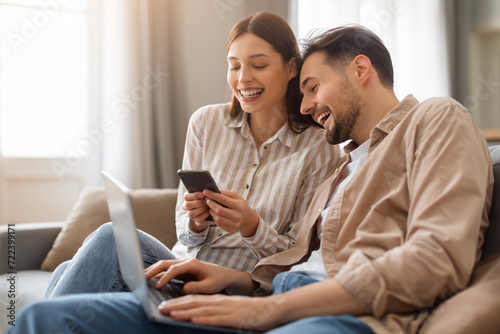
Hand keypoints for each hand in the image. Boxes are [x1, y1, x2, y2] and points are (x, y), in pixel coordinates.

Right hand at [144, 258, 234, 293]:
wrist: (222, 275)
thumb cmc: (217, 280)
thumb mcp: (210, 286)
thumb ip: (198, 287)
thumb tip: (184, 288)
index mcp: (192, 264)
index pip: (174, 269)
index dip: (165, 277)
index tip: (158, 287)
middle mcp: (185, 262)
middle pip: (166, 263)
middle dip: (153, 270)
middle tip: (141, 278)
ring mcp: (182, 265)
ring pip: (164, 265)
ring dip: (153, 270)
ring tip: (141, 277)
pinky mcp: (181, 270)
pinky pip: (167, 270)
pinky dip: (157, 274)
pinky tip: (150, 279)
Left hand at [158, 294, 283, 330]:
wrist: (271, 309)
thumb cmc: (250, 313)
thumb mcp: (229, 310)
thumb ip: (215, 312)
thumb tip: (198, 316)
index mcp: (217, 301)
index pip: (193, 300)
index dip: (178, 302)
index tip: (164, 305)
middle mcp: (219, 303)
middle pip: (193, 302)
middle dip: (175, 305)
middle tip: (160, 308)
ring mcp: (226, 310)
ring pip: (201, 309)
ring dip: (184, 311)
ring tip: (169, 312)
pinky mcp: (234, 318)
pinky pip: (216, 318)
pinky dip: (203, 319)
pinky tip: (193, 319)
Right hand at [182, 192, 210, 232]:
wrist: (207, 209)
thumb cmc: (205, 198)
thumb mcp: (203, 194)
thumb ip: (203, 192)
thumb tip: (207, 190)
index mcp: (187, 198)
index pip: (186, 196)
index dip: (195, 195)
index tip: (203, 194)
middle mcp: (186, 206)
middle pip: (187, 205)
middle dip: (198, 203)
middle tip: (206, 201)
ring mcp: (190, 214)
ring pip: (191, 213)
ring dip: (201, 209)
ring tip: (208, 206)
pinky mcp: (197, 219)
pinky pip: (200, 217)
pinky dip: (206, 213)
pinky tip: (209, 210)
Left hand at [203, 190, 259, 236]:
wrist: (247, 218)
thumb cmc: (240, 205)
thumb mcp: (236, 196)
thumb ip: (225, 193)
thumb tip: (213, 191)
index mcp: (239, 206)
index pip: (223, 199)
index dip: (213, 195)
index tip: (205, 191)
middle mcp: (237, 216)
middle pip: (219, 210)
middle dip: (211, 204)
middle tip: (207, 200)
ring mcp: (234, 224)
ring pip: (218, 218)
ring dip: (211, 211)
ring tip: (210, 207)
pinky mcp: (231, 230)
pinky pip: (219, 224)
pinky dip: (215, 218)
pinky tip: (215, 214)